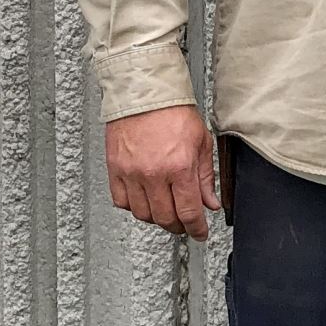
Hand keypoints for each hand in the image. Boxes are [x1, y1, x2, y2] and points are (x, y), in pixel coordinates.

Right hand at [105, 104, 220, 239]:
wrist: (144, 92)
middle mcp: (154, 173)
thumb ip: (205, 176)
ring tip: (165, 210)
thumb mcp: (201, 142)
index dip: (196, 229)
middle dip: (178, 226)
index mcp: (179, 166)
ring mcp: (132, 173)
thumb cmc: (172, 111)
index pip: (189, 212)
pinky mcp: (115, 169)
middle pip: (165, 218)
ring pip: (143, 214)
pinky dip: (133, 207)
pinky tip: (143, 199)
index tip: (200, 233)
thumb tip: (210, 202)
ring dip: (156, 218)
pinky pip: (121, 201)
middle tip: (184, 223)